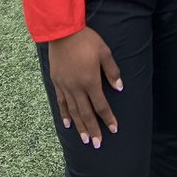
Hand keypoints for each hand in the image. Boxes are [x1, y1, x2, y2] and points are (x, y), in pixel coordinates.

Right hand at [47, 27, 122, 148]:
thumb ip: (112, 71)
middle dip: (93, 129)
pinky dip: (65, 115)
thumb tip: (119, 88)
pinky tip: (68, 124)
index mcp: (90, 81)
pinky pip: (61, 103)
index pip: (101, 105)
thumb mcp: (104, 52)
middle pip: (86, 113)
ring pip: (73, 111)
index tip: (114, 129)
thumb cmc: (87, 40)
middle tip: (97, 144)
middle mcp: (77, 88)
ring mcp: (65, 86)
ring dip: (80, 127)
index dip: (108, 118)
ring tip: (84, 139)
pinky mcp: (57, 83)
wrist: (63, 32)